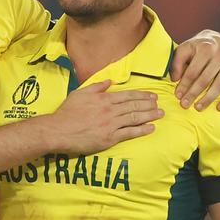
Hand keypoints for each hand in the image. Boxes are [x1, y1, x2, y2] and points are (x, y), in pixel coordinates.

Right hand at [47, 80, 162, 153]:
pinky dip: (142, 130)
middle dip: (148, 104)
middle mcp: (110, 110)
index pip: (127, 95)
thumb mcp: (80, 93)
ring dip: (149, 115)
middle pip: (134, 106)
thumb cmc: (67, 112)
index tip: (151, 95)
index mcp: (103, 99)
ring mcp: (111, 124)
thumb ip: (96, 87)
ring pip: (135, 118)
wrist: (59, 130)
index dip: (141, 95)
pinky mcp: (110, 138)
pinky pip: (130, 133)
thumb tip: (109, 81)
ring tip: (160, 114)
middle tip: (159, 104)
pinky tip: (151, 128)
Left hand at [170, 29, 219, 110]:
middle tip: (184, 105)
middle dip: (193, 93)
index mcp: (206, 48)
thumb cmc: (197, 48)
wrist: (217, 40)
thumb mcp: (184, 49)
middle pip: (205, 79)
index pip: (193, 71)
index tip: (177, 95)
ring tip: (198, 108)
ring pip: (219, 85)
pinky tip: (219, 108)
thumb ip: (177, 63)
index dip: (184, 85)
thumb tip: (175, 79)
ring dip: (208, 99)